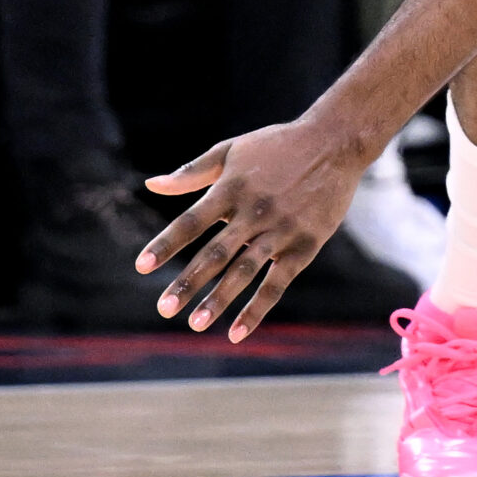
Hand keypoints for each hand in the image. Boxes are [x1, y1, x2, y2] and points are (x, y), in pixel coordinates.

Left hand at [137, 120, 364, 340]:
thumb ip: (192, 172)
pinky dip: (257, 308)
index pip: (192, 221)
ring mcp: (281, 230)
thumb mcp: (232, 151)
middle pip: (215, 253)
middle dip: (188, 282)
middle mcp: (254, 211)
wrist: (335, 143)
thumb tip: (150, 185)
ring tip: (196, 324)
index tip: (141, 266)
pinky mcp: (304, 246)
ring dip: (219, 299)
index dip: (166, 244)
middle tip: (163, 309)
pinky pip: (277, 283)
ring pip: (244, 271)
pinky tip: (236, 333)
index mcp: (232, 188)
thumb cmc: (277, 146)